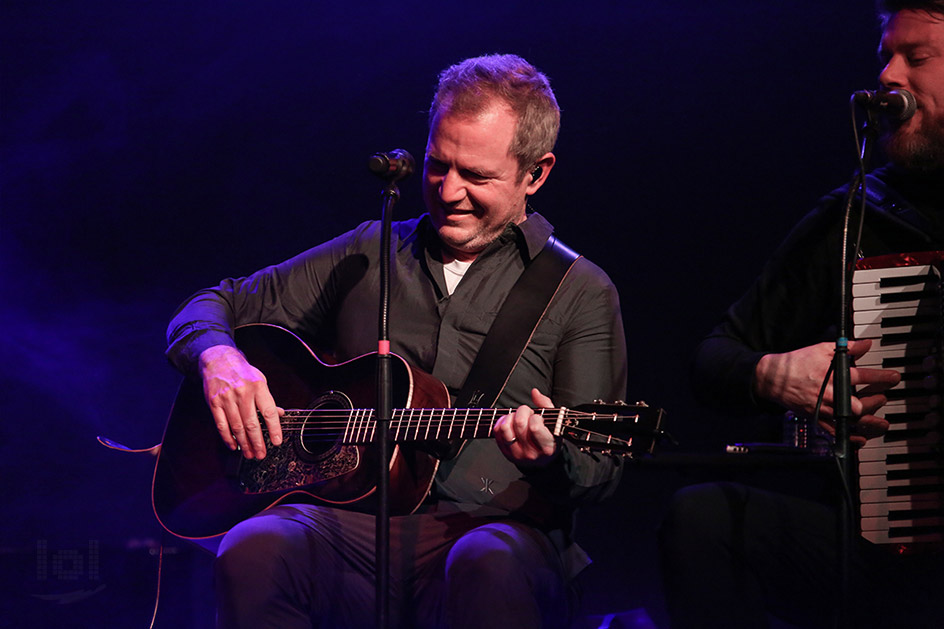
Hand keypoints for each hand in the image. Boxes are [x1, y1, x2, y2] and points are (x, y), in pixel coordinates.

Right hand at [199, 345, 283, 458]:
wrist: (219, 360)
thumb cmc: (242, 372)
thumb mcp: (260, 380)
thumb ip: (268, 399)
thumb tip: (280, 415)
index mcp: (258, 386)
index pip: (268, 412)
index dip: (274, 429)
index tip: (276, 441)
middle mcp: (243, 392)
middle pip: (252, 424)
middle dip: (257, 442)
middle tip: (261, 454)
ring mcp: (227, 398)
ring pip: (237, 427)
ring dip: (244, 444)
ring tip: (250, 453)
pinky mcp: (214, 403)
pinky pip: (221, 425)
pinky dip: (227, 438)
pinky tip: (234, 446)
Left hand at [492, 388, 557, 466]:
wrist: (542, 460)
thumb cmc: (549, 436)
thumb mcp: (554, 422)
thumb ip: (546, 405)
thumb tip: (534, 392)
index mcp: (547, 447)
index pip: (534, 427)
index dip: (535, 417)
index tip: (538, 417)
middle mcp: (531, 453)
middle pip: (519, 423)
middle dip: (523, 411)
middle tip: (527, 413)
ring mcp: (517, 454)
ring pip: (505, 427)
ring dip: (510, 416)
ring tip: (517, 417)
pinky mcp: (506, 453)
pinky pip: (497, 431)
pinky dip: (502, 421)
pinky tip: (510, 422)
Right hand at [753, 339, 898, 445]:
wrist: (773, 378)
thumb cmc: (797, 362)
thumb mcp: (822, 349)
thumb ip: (847, 348)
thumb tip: (866, 344)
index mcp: (833, 376)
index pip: (864, 377)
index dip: (882, 378)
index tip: (894, 378)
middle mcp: (830, 394)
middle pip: (859, 405)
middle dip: (875, 403)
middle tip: (882, 398)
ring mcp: (823, 408)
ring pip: (850, 421)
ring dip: (869, 423)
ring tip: (882, 423)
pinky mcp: (816, 417)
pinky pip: (835, 431)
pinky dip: (850, 437)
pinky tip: (862, 438)